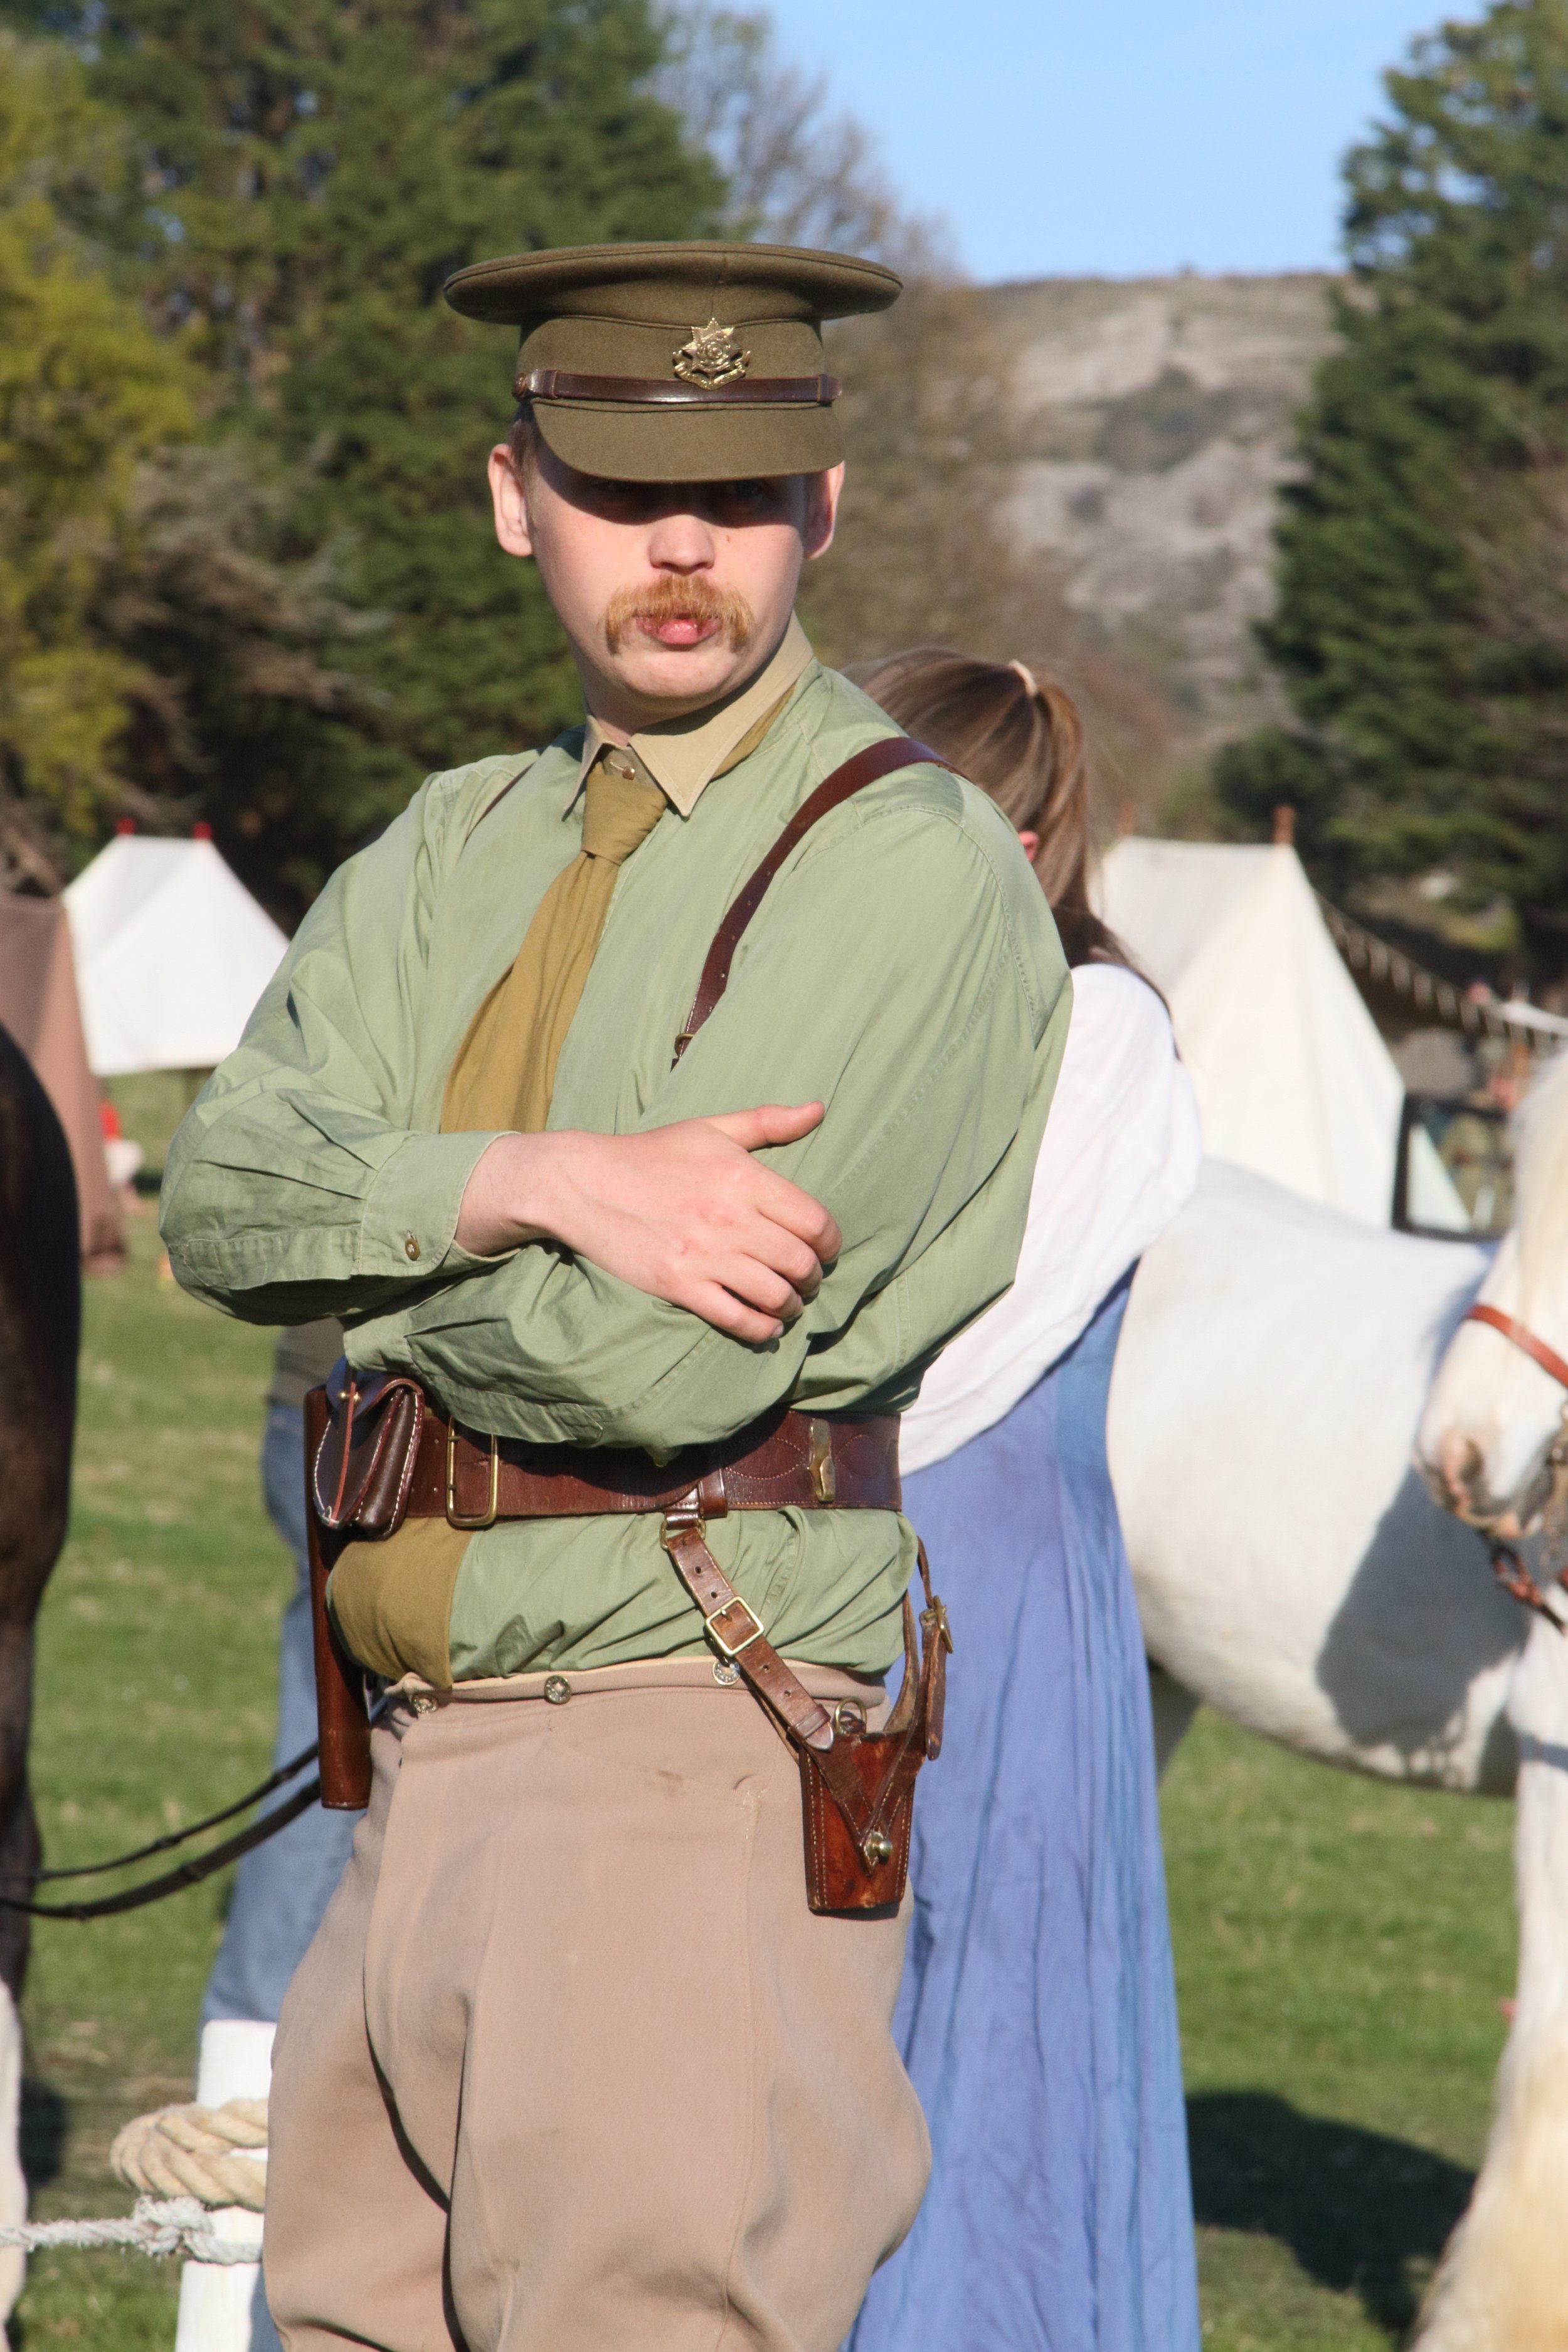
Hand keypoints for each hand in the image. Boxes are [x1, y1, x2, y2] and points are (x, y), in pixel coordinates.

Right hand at [455, 1105, 841, 1341]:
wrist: (585, 1183)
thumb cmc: (653, 1154)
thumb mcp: (711, 1128)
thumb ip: (768, 1121)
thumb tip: (819, 1109)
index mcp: (745, 1177)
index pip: (814, 1221)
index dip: (831, 1242)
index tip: (826, 1249)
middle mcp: (731, 1218)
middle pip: (800, 1262)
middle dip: (813, 1277)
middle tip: (807, 1280)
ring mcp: (704, 1254)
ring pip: (774, 1294)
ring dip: (790, 1305)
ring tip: (788, 1304)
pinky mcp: (679, 1284)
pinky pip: (736, 1317)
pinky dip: (760, 1328)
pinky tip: (766, 1325)